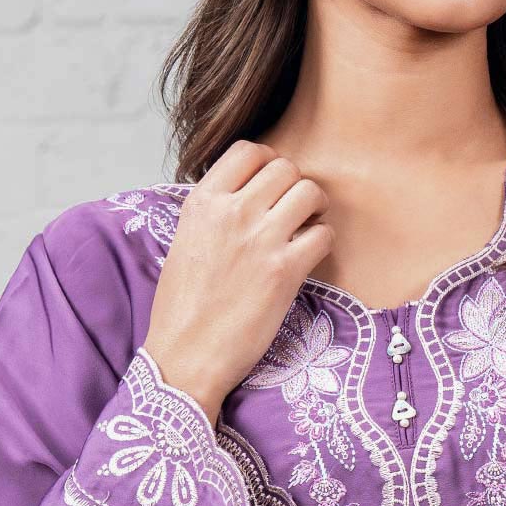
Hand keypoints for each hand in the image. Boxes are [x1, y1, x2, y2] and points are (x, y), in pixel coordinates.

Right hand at [140, 141, 334, 426]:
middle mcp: (232, 212)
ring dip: (315, 208)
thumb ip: (213, 212)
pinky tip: (309, 257)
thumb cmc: (181, 307)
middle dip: (295, 186)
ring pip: (310, 192)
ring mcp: (260, 240)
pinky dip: (323, 242)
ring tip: (307, 228)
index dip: (268, 162)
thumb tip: (244, 194)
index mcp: (203, 202)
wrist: (185, 355)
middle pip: (285, 168)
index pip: (249, 150)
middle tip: (294, 210)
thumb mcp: (184, 242)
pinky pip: (323, 234)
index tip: (271, 185)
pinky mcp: (285, 271)